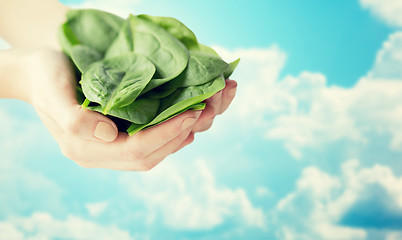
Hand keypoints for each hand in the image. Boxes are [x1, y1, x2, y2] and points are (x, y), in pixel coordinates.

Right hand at [18, 49, 235, 170]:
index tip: (191, 113)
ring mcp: (112, 146)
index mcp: (85, 148)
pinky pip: (153, 141)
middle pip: (152, 155)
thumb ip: (74, 119)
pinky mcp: (120, 135)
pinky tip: (189, 118)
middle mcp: (102, 153)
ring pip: (156, 151)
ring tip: (207, 112)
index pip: (136, 150)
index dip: (166, 134)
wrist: (38, 70)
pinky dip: (174, 131)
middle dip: (182, 134)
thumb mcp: (51, 91)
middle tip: (208, 111)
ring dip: (184, 134)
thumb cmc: (43, 76)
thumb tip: (110, 135)